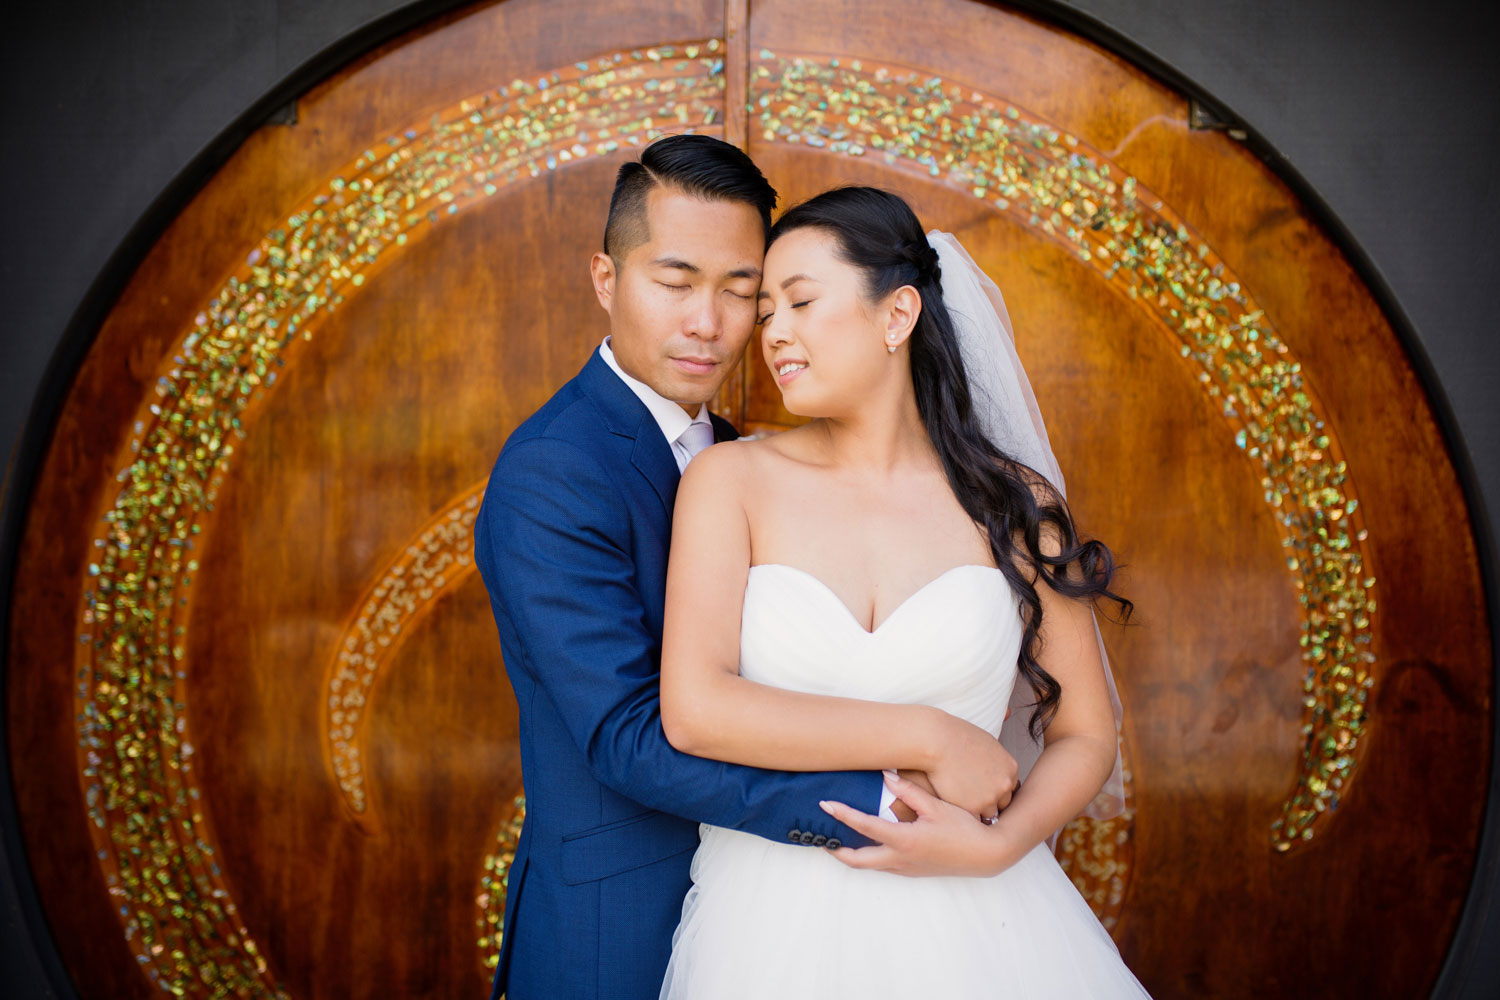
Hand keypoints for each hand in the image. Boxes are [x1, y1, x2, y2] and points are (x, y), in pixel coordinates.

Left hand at [819, 772, 1020, 877]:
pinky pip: (883, 866)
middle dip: (835, 849)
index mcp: (904, 840)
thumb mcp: (936, 806)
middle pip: (856, 860)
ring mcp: (906, 869)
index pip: (864, 827)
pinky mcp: (913, 872)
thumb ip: (909, 791)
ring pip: (869, 866)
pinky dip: (869, 857)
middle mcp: (900, 859)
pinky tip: (869, 844)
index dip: (842, 814)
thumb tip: (886, 775)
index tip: (825, 804)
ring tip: (837, 838)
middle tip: (820, 836)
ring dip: (852, 854)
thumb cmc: (963, 829)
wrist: (987, 856)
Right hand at [928, 717, 1016, 819]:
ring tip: (962, 805)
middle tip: (972, 798)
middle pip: (1003, 802)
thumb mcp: (986, 738)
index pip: (1008, 787)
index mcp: (1011, 767)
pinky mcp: (974, 808)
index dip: (993, 788)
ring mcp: (992, 798)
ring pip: (988, 813)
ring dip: (977, 810)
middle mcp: (1006, 783)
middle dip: (989, 801)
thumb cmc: (955, 736)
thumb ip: (996, 748)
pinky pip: (973, 819)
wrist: (936, 741)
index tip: (980, 787)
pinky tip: (954, 805)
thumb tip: (1009, 715)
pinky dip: (964, 815)